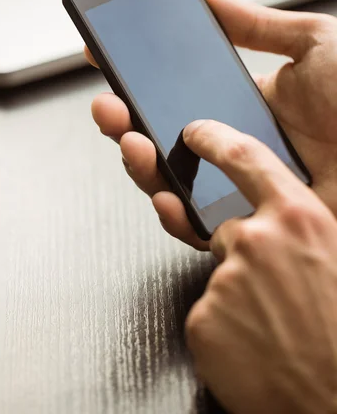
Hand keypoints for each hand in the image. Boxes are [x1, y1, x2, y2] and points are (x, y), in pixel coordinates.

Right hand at [87, 0, 336, 248]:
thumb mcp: (313, 42)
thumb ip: (252, 23)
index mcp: (247, 106)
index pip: (178, 95)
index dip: (139, 82)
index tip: (105, 61)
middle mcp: (238, 148)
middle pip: (166, 142)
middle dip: (126, 125)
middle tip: (107, 106)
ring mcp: (244, 188)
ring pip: (174, 184)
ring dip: (141, 166)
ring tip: (130, 140)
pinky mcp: (256, 228)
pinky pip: (203, 228)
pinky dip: (175, 212)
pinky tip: (165, 192)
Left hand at [183, 120, 336, 413]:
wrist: (334, 406)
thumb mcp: (333, 254)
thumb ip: (302, 224)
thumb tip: (278, 211)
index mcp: (301, 218)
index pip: (243, 157)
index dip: (214, 138)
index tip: (194, 131)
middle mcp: (258, 240)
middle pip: (225, 226)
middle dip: (242, 250)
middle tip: (275, 289)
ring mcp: (225, 278)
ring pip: (219, 272)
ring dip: (238, 292)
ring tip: (274, 322)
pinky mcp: (203, 317)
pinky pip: (206, 308)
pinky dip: (224, 323)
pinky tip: (255, 341)